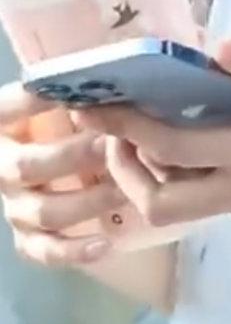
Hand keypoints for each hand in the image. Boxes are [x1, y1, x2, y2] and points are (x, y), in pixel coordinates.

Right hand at [0, 81, 125, 267]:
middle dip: (74, 156)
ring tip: (126, 188)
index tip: (72, 93)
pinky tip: (105, 243)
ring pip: (44, 211)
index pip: (6, 109)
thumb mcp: (63, 99)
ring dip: (87, 201)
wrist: (56, 161)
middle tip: (113, 144)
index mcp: (2, 126)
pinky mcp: (26, 237)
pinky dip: (73, 251)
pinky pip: (43, 251)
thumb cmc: (69, 117)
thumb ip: (77, 88)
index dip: (32, 101)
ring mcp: (13, 204)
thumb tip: (116, 72)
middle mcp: (1, 166)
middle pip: (28, 166)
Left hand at [74, 35, 230, 230]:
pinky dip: (194, 169)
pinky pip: (222, 195)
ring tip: (152, 118)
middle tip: (115, 120)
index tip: (96, 102)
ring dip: (159, 170)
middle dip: (128, 166)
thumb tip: (217, 48)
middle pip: (165, 203)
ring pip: (192, 204)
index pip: (173, 150)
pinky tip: (208, 125)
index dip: (126, 129)